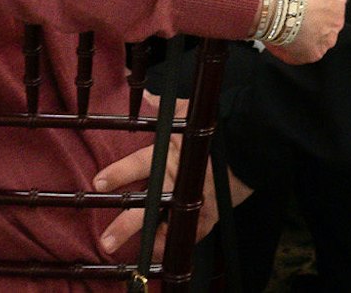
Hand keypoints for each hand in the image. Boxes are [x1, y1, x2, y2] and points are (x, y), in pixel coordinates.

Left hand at [91, 100, 251, 257]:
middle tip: (106, 240)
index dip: (118, 174)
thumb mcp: (189, 109)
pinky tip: (162, 249)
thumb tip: (145, 97)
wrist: (252, 139)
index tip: (98, 183)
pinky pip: (192, 232)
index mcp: (170, 155)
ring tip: (132, 253)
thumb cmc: (219, 122)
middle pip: (149, 206)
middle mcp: (179, 180)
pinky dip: (178, 241)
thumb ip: (164, 107)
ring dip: (151, 240)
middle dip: (126, 224)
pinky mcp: (210, 212)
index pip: (139, 165)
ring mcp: (194, 199)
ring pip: (168, 225)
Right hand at [270, 0, 344, 64]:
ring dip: (301, 37)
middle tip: (290, 18)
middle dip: (309, 22)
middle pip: (324, 23)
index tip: (299, 5)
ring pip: (315, 40)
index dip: (312, 5)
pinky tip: (277, 41)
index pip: (328, 3)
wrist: (280, 0)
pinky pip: (301, 54)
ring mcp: (327, 38)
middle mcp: (337, 18)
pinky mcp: (313, 53)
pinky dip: (289, 51)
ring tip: (282, 30)